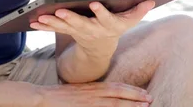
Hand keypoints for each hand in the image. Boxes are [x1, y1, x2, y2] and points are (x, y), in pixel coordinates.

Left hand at [30, 0, 154, 53]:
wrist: (101, 46)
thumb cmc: (117, 27)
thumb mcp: (130, 20)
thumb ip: (140, 10)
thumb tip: (151, 0)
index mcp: (108, 25)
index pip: (105, 18)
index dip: (100, 11)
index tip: (95, 3)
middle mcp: (93, 30)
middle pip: (80, 24)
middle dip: (69, 18)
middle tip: (59, 12)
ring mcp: (79, 32)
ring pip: (64, 27)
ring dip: (51, 23)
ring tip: (39, 18)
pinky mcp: (68, 32)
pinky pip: (55, 29)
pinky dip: (44, 26)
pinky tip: (32, 22)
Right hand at [38, 82, 152, 106]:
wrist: (42, 97)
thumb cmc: (61, 97)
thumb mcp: (80, 92)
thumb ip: (94, 94)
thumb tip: (107, 96)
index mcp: (93, 88)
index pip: (116, 87)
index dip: (131, 90)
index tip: (144, 93)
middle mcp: (92, 93)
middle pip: (118, 93)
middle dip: (135, 96)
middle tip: (150, 99)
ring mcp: (88, 102)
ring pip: (113, 103)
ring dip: (129, 104)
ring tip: (144, 106)